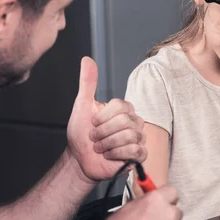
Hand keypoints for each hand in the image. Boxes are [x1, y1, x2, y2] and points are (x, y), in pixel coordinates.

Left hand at [67, 57, 146, 181]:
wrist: (80, 159)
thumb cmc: (81, 133)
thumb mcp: (82, 106)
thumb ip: (87, 83)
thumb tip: (87, 59)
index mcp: (123, 109)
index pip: (121, 106)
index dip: (103, 117)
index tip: (93, 123)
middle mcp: (134, 122)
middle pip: (125, 122)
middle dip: (103, 132)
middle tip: (94, 138)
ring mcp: (138, 138)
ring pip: (130, 136)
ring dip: (108, 144)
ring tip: (100, 148)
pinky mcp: (139, 155)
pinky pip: (136, 151)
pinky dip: (117, 154)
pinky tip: (109, 155)